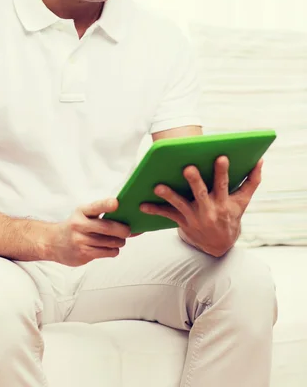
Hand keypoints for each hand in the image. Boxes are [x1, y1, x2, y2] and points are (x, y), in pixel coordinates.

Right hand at [48, 198, 130, 266]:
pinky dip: (113, 251)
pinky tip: (112, 248)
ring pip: (109, 242)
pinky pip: (106, 252)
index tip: (116, 203)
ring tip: (120, 240)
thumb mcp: (83, 215)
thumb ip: (102, 214)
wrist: (53, 242)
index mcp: (82, 211)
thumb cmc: (75, 226)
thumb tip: (128, 217)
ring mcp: (80, 240)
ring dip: (119, 242)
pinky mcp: (83, 253)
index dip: (106, 205)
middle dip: (122, 230)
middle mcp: (80, 225)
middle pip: (107, 227)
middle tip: (128, 230)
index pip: (96, 207)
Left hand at [140, 156, 262, 256]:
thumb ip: (252, 181)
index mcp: (224, 202)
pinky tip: (141, 205)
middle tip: (187, 168)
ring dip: (169, 195)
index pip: (224, 184)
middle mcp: (209, 210)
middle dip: (194, 181)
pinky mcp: (182, 222)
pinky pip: (167, 215)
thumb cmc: (231, 216)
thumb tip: (260, 160)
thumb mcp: (243, 202)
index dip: (222, 172)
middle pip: (201, 193)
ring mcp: (194, 217)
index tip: (221, 157)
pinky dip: (154, 210)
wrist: (220, 246)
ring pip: (180, 204)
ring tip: (157, 186)